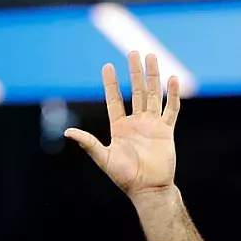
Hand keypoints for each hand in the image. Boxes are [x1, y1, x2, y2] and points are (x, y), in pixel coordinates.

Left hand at [64, 51, 178, 197]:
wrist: (147, 188)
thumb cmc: (123, 176)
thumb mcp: (103, 157)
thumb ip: (88, 143)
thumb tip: (67, 132)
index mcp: (119, 127)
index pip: (114, 99)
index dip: (111, 83)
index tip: (107, 66)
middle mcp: (136, 122)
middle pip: (136, 91)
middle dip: (134, 72)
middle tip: (133, 51)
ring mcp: (152, 125)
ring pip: (153, 95)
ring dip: (153, 76)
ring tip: (152, 57)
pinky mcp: (166, 131)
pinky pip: (171, 109)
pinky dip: (172, 94)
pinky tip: (172, 79)